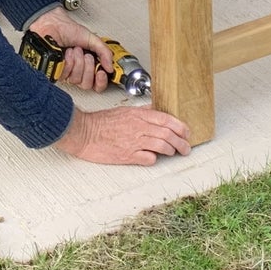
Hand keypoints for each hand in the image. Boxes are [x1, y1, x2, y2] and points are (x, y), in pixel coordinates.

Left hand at [26, 6, 114, 92]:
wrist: (53, 24)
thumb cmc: (67, 29)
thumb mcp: (91, 39)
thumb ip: (104, 51)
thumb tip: (110, 66)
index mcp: (87, 64)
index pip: (96, 84)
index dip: (101, 82)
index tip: (102, 72)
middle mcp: (76, 71)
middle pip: (87, 84)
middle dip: (88, 68)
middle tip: (86, 55)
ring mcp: (65, 72)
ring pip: (76, 80)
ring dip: (77, 62)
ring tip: (74, 50)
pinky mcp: (54, 71)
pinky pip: (64, 75)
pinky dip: (68, 62)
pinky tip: (66, 53)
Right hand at [55, 107, 191, 164]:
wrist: (84, 132)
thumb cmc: (101, 122)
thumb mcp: (124, 111)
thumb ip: (141, 112)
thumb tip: (156, 110)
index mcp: (138, 115)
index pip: (166, 119)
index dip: (180, 126)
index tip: (187, 132)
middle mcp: (138, 127)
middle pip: (167, 133)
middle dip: (181, 142)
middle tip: (186, 148)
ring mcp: (133, 142)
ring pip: (161, 145)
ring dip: (171, 151)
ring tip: (175, 153)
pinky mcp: (127, 155)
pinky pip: (147, 158)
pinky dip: (154, 159)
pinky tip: (155, 159)